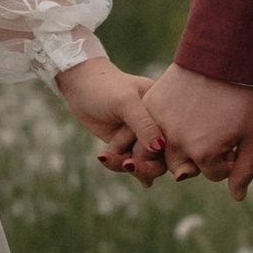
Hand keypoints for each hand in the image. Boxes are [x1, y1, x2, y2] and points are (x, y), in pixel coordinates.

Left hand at [55, 52, 168, 180]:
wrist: (79, 86)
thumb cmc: (105, 87)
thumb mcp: (126, 102)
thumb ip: (144, 124)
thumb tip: (160, 148)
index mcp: (163, 109)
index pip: (174, 137)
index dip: (169, 154)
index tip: (154, 158)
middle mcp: (155, 124)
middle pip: (161, 156)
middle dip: (147, 166)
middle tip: (129, 165)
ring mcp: (139, 135)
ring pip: (143, 162)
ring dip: (128, 166)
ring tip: (108, 158)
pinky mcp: (124, 143)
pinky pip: (125, 161)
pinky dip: (115, 162)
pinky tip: (103, 156)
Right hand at [145, 62, 252, 201]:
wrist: (223, 55)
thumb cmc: (244, 97)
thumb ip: (244, 170)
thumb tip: (237, 197)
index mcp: (204, 153)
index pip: (213, 174)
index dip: (226, 160)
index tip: (234, 141)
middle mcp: (178, 144)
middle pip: (183, 168)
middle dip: (199, 158)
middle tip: (212, 137)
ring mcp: (161, 124)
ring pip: (160, 154)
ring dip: (173, 150)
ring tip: (189, 135)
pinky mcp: (151, 106)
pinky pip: (147, 130)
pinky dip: (155, 134)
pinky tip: (170, 124)